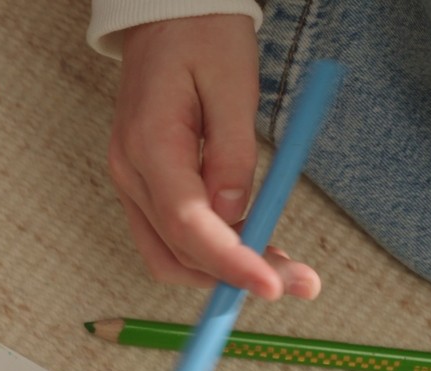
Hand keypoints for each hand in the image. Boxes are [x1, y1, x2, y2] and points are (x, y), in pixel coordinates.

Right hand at [108, 15, 318, 299]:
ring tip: (284, 270)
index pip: (188, 224)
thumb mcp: (233, 83)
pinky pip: (172, 237)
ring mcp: (132, 183)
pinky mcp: (145, 186)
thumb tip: (237, 214)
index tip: (273, 284)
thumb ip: (233, 152)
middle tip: (299, 283)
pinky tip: (253, 248)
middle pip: (179, 252)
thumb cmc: (200, 37)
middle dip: (236, 278)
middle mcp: (131, 174)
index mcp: (150, 146)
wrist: (165, 17)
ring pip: (171, 256)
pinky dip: (212, 254)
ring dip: (223, 274)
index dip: (231, 262)